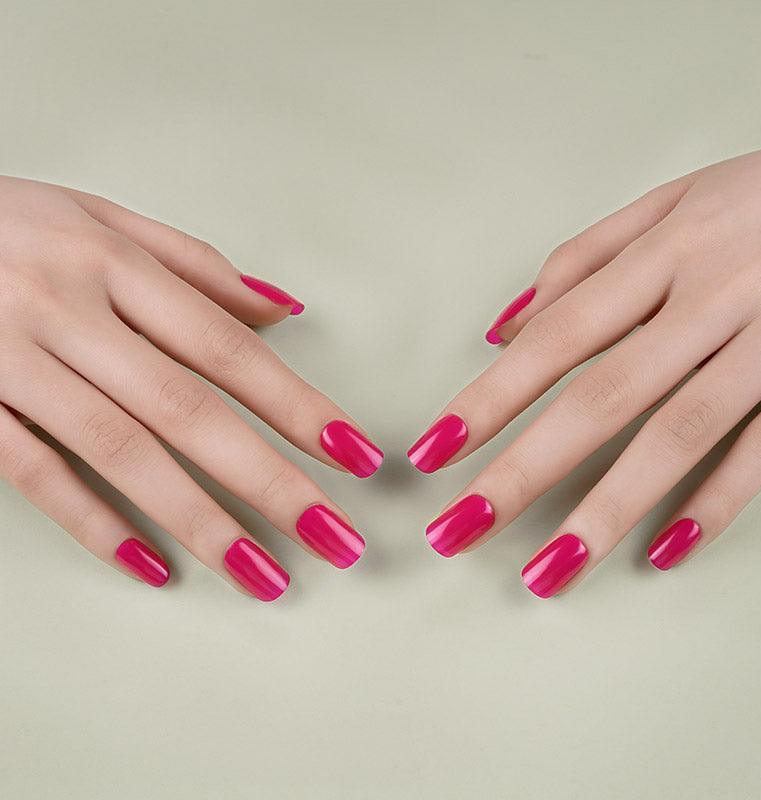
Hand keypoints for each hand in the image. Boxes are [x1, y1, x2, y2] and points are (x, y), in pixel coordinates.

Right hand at [0, 177, 380, 599]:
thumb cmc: (6, 222)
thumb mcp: (100, 218)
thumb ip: (194, 266)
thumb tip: (282, 311)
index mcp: (111, 263)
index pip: (227, 348)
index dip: (297, 405)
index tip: (355, 455)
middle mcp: (66, 312)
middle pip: (187, 409)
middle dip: (269, 480)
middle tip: (334, 538)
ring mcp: (10, 362)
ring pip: (119, 451)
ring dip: (198, 519)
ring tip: (261, 572)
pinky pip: (29, 470)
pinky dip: (90, 520)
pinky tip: (149, 564)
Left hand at [409, 140, 760, 596]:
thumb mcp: (669, 203)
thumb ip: (582, 260)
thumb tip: (503, 325)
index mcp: (665, 252)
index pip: (558, 336)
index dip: (491, 397)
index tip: (436, 449)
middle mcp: (712, 299)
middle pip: (604, 397)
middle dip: (526, 470)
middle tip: (462, 529)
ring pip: (681, 434)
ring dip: (609, 507)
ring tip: (549, 569)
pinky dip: (720, 497)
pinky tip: (666, 549)